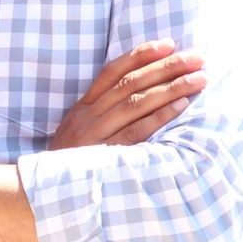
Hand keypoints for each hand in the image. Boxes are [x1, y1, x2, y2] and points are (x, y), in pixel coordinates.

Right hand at [49, 39, 208, 150]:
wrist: (44, 197)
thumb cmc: (70, 164)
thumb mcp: (78, 133)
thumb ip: (101, 114)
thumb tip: (140, 93)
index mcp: (83, 107)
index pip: (113, 71)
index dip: (141, 55)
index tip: (169, 44)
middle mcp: (88, 116)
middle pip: (131, 83)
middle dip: (166, 67)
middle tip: (197, 58)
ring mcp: (95, 135)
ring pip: (136, 103)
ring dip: (171, 88)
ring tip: (198, 80)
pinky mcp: (104, 156)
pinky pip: (135, 133)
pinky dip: (159, 117)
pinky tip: (180, 107)